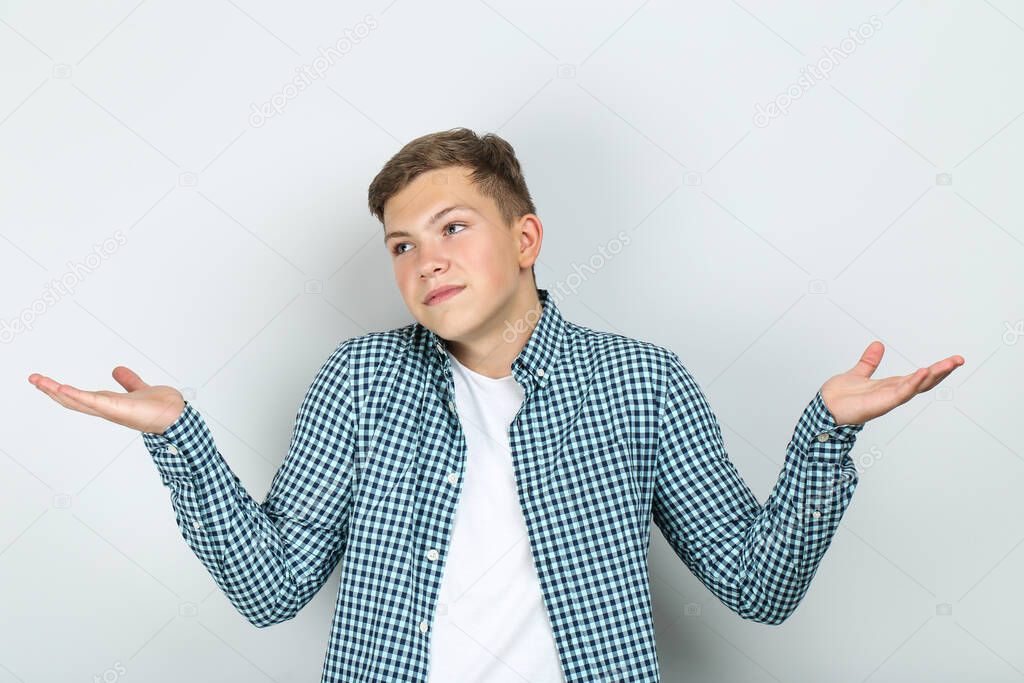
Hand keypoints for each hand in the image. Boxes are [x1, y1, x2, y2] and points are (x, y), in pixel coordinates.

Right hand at [28, 366, 184, 434]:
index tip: (46, 381)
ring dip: (57, 391)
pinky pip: (95, 402)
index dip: (62, 391)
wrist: (178, 417)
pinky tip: (63, 389)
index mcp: (109, 404)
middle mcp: (106, 409)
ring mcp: (110, 410)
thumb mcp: (140, 389)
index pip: (80, 397)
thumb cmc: (161, 408)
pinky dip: (78, 396)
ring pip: (78, 401)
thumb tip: (117, 370)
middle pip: (72, 401)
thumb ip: (129, 381)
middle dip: (51, 391)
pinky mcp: (118, 409)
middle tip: (33, 379)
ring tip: (40, 381)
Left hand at [820, 341, 964, 425]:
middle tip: (960, 359)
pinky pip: (901, 393)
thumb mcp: (859, 373)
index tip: (952, 360)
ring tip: (950, 363)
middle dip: (943, 371)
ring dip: (934, 375)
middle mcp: (893, 392)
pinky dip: (913, 383)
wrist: (824, 409)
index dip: (936, 369)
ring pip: (917, 386)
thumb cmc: (839, 397)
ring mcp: (889, 399)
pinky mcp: (882, 403)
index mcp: (890, 385)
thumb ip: (869, 362)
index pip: (919, 376)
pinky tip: (923, 372)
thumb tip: (877, 345)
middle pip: (924, 381)